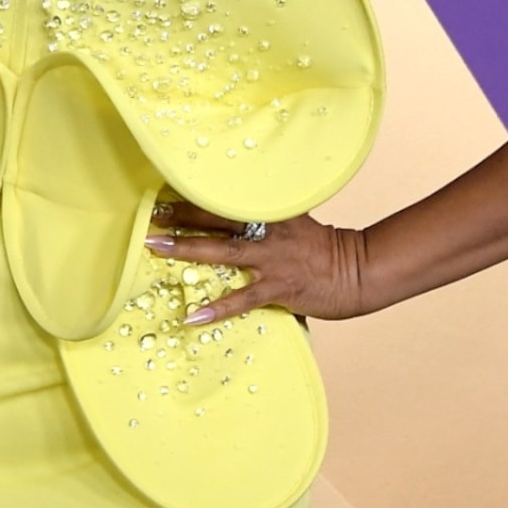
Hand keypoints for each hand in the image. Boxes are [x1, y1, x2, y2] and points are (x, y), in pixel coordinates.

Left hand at [145, 203, 368, 325]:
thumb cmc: (324, 250)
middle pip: (217, 218)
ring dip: (186, 248)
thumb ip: (267, 220)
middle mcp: (268, 231)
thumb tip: (239, 218)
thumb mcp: (295, 223)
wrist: (357, 270)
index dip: (194, 195)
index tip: (164, 190)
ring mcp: (272, 259)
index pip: (226, 200)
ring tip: (155, 247)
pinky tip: (192, 316)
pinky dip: (216, 308)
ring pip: (222, 251)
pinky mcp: (279, 288)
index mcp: (270, 213)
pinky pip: (241, 299)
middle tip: (149, 213)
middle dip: (181, 215)